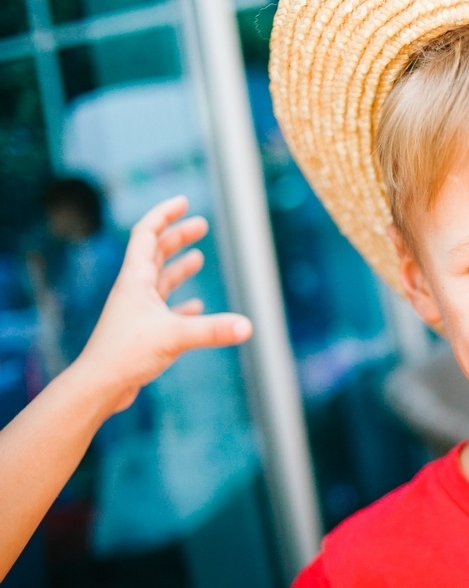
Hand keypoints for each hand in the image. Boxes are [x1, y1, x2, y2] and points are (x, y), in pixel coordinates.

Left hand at [74, 196, 252, 412]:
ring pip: (160, 280)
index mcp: (135, 279)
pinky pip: (165, 310)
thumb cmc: (126, 354)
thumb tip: (248, 327)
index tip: (183, 202)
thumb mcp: (175, 337)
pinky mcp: (143, 332)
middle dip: (178, 236)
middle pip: (156, 252)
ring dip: (179, 266)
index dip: (164, 214)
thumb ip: (213, 330)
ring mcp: (138, 311)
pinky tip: (197, 308)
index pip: (147, 233)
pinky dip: (182, 304)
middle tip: (202, 225)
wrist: (100, 386)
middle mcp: (135, 290)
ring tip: (198, 257)